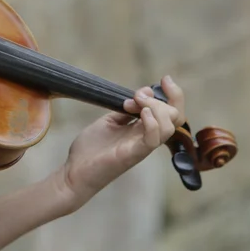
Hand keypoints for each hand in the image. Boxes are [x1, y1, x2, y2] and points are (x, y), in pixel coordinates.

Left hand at [54, 75, 184, 211]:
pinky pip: (153, 139)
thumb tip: (143, 93)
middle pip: (175, 116)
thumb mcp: (109, 121)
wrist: (74, 171)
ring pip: (169, 126)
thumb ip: (126, 110)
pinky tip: (139, 113)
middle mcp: (147, 138)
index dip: (174, 94)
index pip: (172, 112)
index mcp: (144, 129)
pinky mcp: (132, 154)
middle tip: (135, 97)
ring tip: (134, 103)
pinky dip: (152, 122)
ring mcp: (141, 147)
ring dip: (155, 107)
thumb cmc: (91, 149)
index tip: (165, 79)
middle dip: (159, 98)